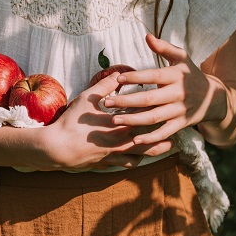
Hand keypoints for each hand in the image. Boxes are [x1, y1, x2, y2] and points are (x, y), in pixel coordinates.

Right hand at [35, 71, 172, 170]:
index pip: (144, 115)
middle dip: (165, 132)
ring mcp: (116, 154)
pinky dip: (136, 160)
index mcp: (119, 123)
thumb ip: (105, 85)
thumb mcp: (87, 99)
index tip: (169, 102)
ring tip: (166, 145)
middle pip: (151, 137)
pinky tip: (139, 158)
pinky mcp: (108, 163)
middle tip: (177, 126)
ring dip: (156, 149)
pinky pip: (127, 164)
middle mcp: (122, 140)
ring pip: (143, 154)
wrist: (59, 149)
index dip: (157, 109)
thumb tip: (119, 72)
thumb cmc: (72, 122)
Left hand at [101, 34, 227, 144]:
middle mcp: (178, 94)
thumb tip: (147, 36)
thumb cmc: (190, 75)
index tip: (117, 78)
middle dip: (126, 102)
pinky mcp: (181, 124)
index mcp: (176, 76)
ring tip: (114, 120)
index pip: (153, 76)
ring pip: (153, 117)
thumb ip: (164, 48)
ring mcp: (179, 111)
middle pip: (148, 99)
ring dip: (132, 120)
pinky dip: (150, 138)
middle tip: (106, 102)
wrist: (212, 97)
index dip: (135, 77)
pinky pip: (164, 132)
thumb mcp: (181, 58)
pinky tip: (134, 140)